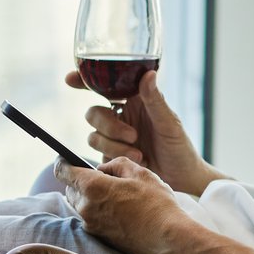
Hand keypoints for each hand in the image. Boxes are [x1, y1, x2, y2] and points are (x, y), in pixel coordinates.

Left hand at [57, 155, 186, 253]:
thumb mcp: (140, 173)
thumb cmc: (157, 205)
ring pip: (79, 203)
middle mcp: (85, 207)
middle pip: (69, 188)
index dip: (63, 161)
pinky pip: (89, 217)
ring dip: (89, 196)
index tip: (68, 158)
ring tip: (115, 194)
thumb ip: (116, 164)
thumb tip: (103, 168)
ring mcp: (91, 225)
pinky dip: (97, 210)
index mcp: (92, 187)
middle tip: (103, 177)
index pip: (62, 170)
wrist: (169, 240)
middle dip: (80, 179)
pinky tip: (119, 209)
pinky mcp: (99, 237)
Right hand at [62, 69, 222, 195]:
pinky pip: (99, 154)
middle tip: (132, 136)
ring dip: (114, 145)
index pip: (105, 86)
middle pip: (93, 113)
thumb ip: (155, 100)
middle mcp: (121, 117)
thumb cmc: (180, 147)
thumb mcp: (170, 123)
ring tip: (139, 154)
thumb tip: (148, 74)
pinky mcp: (110, 157)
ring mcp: (114, 139)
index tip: (70, 79)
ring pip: (94, 135)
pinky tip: (136, 161)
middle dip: (108, 125)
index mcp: (134, 101)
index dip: (85, 81)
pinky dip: (115, 157)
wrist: (182, 179)